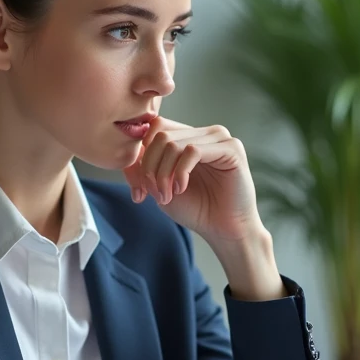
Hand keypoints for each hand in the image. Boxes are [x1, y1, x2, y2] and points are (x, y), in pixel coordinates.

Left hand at [121, 117, 260, 245]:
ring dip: (163, 174)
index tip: (140, 190)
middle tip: (155, 194)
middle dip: (149, 168)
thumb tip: (128, 151)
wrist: (223, 230)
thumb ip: (144, 166)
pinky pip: (192, 151)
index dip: (141, 157)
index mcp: (190, 137)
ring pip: (173, 143)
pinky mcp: (231, 149)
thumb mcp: (159, 186)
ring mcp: (219, 138)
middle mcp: (204, 133)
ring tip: (168, 195)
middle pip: (160, 135)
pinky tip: (182, 188)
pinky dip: (180, 172)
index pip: (155, 128)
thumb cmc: (196, 209)